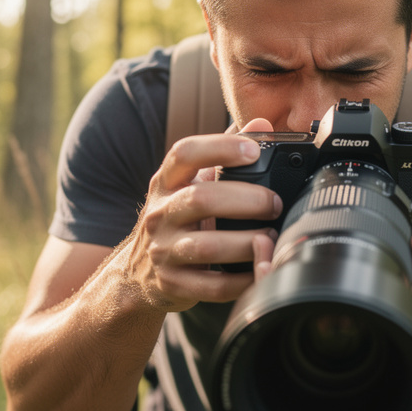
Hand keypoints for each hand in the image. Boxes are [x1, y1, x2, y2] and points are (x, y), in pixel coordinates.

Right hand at [121, 123, 280, 311]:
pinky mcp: (172, 284)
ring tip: (270, 238)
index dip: (219, 147)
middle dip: (247, 200)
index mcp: (166, 183)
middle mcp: (159, 214)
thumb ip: (224, 153)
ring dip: (246, 243)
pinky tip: (260, 270)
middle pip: (201, 199)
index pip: (184, 154)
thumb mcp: (190, 183)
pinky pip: (212, 286)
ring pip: (206, 247)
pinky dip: (242, 280)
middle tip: (274, 204)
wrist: (136, 273)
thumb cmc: (176, 219)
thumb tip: (262, 125)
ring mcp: (163, 252)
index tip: (252, 150)